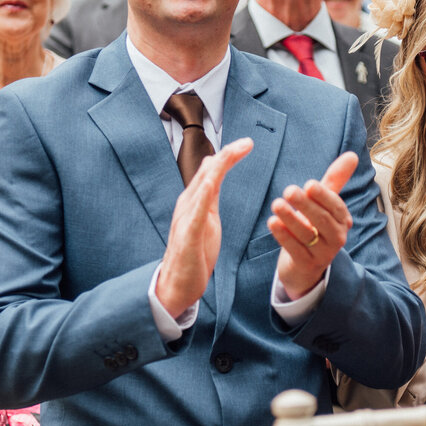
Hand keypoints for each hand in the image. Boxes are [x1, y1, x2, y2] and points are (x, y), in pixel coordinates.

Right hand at [156, 138, 253, 318]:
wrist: (178, 283)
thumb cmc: (194, 251)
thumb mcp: (206, 216)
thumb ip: (209, 193)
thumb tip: (212, 168)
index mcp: (196, 200)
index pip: (213, 171)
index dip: (229, 155)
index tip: (248, 143)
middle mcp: (188, 204)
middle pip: (208, 173)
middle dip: (227, 156)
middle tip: (247, 142)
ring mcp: (186, 218)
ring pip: (201, 187)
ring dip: (216, 169)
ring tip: (230, 154)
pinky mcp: (187, 235)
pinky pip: (194, 213)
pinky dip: (201, 197)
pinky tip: (208, 184)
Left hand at [268, 151, 357, 299]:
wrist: (305, 266)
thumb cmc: (315, 228)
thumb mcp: (324, 204)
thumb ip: (335, 180)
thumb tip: (352, 155)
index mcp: (342, 220)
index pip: (335, 206)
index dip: (323, 196)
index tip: (308, 184)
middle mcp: (336, 237)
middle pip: (322, 220)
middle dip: (306, 205)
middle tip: (289, 190)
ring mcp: (322, 254)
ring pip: (307, 235)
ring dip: (291, 218)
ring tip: (276, 204)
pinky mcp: (306, 265)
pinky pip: (295, 249)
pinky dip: (283, 236)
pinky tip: (272, 223)